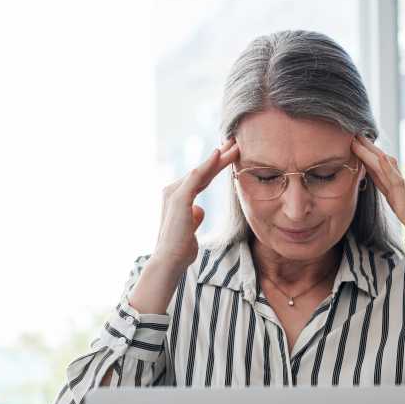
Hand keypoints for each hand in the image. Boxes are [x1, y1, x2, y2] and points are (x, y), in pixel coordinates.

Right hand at [153, 137, 239, 268]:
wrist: (169, 260)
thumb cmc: (180, 249)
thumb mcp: (190, 230)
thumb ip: (194, 217)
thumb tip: (199, 210)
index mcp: (178, 198)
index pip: (201, 179)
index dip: (215, 167)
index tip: (230, 156)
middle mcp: (173, 191)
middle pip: (202, 171)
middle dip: (219, 157)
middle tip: (235, 143)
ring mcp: (175, 193)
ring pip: (201, 170)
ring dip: (219, 157)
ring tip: (235, 146)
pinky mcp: (179, 198)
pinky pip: (196, 177)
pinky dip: (207, 164)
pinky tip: (218, 154)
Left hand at [352, 135, 404, 264]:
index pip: (386, 183)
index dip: (375, 169)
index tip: (364, 157)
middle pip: (383, 172)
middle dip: (369, 155)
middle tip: (357, 138)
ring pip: (386, 172)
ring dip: (372, 155)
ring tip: (359, 139)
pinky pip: (396, 183)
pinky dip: (387, 169)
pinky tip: (379, 157)